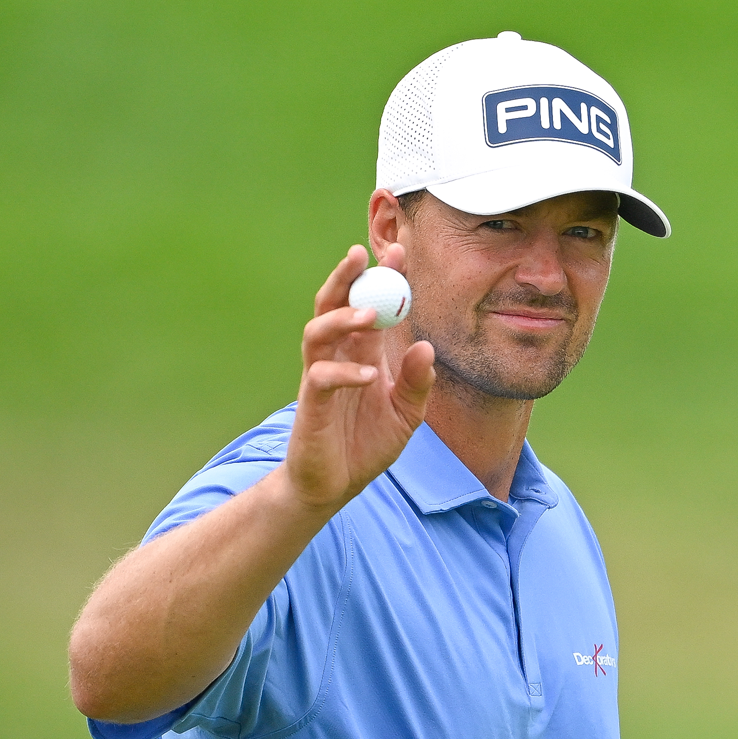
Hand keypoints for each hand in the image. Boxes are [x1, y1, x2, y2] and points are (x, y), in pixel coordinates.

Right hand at [283, 243, 435, 511]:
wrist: (336, 486)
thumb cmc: (366, 445)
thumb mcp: (406, 414)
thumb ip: (418, 383)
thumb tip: (426, 347)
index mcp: (360, 353)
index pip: (368, 306)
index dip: (381, 279)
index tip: (400, 251)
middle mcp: (337, 358)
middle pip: (331, 304)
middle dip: (345, 277)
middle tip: (362, 254)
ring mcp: (319, 378)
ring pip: (317, 332)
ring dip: (342, 318)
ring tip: (369, 314)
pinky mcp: (311, 405)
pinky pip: (320, 377)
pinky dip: (345, 373)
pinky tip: (368, 376)